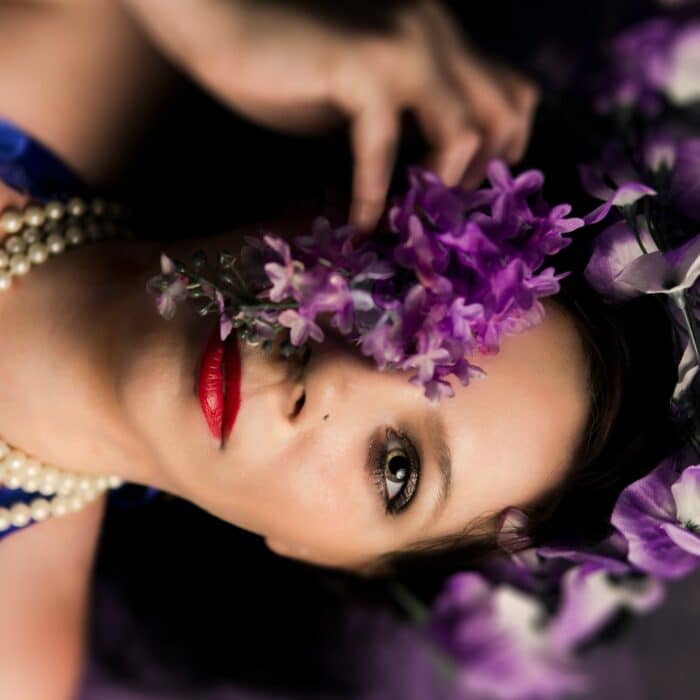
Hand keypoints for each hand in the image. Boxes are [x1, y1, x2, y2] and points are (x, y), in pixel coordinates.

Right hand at [123, 0, 538, 231]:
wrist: (227, 30)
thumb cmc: (294, 70)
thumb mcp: (372, 100)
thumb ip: (414, 120)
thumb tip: (439, 177)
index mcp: (444, 37)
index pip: (515, 95)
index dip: (507, 152)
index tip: (469, 194)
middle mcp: (436, 31)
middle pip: (506, 112)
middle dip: (480, 177)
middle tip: (439, 214)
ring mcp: (404, 43)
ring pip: (465, 132)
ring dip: (436, 188)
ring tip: (404, 221)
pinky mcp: (363, 65)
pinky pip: (387, 145)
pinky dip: (372, 192)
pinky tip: (357, 221)